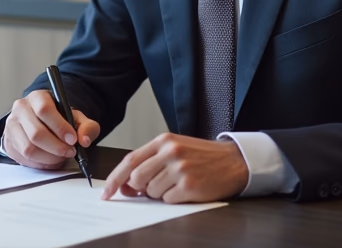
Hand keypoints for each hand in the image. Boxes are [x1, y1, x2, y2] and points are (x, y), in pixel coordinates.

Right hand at [3, 89, 100, 169]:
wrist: (39, 122)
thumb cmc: (57, 119)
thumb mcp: (75, 118)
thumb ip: (86, 126)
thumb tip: (84, 140)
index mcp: (37, 97)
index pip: (44, 109)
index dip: (60, 127)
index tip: (72, 139)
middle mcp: (20, 109)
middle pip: (36, 133)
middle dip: (57, 147)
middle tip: (70, 151)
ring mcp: (12, 126)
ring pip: (29, 149)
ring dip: (49, 158)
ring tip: (61, 156)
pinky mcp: (9, 143)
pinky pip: (25, 159)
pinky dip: (41, 163)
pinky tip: (50, 159)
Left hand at [101, 133, 247, 202]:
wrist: (234, 161)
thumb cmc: (202, 157)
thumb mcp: (175, 150)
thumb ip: (150, 162)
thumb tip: (126, 184)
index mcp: (164, 141)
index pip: (130, 160)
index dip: (115, 178)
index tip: (107, 191)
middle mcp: (170, 152)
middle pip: (136, 178)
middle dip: (139, 188)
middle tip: (153, 187)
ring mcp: (180, 169)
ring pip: (151, 191)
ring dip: (159, 193)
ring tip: (177, 183)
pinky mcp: (190, 185)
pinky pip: (167, 200)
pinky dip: (173, 199)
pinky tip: (186, 189)